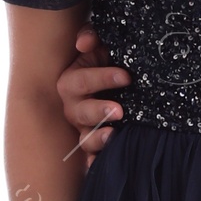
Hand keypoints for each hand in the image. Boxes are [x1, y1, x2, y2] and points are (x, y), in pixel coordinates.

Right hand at [57, 27, 128, 157]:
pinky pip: (92, 157)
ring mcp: (85, 128)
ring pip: (84, 138)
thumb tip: (84, 43)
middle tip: (119, 110)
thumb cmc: (110, 60)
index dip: (102, 78)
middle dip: (98, 111)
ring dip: (97, 138)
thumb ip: (92, 36)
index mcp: (73, 81)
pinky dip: (94, 161)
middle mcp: (75, 107)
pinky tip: (99, 164)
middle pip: (80, 112)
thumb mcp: (102, 44)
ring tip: (113, 135)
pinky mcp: (96, 144)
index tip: (127, 76)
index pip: (82, 80)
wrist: (124, 81)